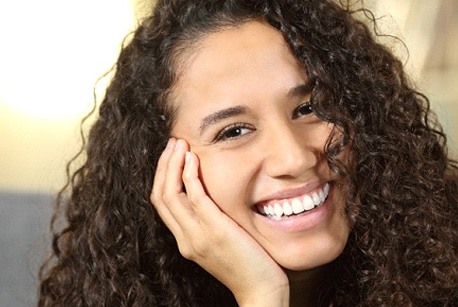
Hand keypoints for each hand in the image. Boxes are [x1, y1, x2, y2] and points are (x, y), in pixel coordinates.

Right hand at [151, 138, 288, 306]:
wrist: (260, 290)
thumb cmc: (248, 265)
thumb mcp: (222, 242)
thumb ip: (211, 223)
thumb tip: (212, 199)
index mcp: (186, 240)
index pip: (162, 204)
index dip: (163, 176)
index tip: (171, 156)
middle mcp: (185, 238)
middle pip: (160, 195)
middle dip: (163, 165)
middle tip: (172, 143)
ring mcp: (197, 236)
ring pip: (169, 193)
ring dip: (172, 164)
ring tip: (179, 144)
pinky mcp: (214, 231)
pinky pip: (194, 197)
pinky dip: (189, 175)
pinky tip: (193, 159)